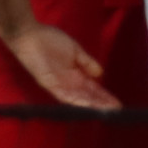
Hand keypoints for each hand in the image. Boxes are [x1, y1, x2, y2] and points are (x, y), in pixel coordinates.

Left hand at [1, 20, 120, 111]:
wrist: (30, 35)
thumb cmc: (50, 39)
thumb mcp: (75, 50)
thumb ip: (87, 62)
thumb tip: (101, 74)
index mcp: (75, 75)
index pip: (93, 89)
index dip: (105, 96)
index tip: (118, 104)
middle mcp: (69, 84)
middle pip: (88, 97)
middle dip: (102, 104)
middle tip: (117, 112)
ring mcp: (59, 86)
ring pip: (79, 100)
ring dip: (93, 106)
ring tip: (107, 112)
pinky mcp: (50, 85)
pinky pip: (65, 96)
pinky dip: (77, 101)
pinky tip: (88, 106)